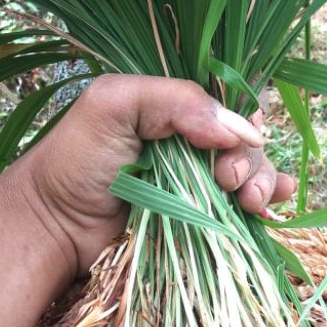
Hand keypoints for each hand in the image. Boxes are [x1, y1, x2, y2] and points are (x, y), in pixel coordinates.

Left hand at [17, 75, 295, 275]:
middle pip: (245, 144)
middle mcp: (191, 145)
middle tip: (227, 181)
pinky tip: (272, 209)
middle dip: (248, 161)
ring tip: (250, 202)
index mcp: (175, 111)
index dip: (240, 123)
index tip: (228, 148)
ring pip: (251, 175)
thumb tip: (238, 130)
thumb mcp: (114, 105)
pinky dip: (266, 207)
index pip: (227, 108)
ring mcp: (197, 185)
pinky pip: (243, 211)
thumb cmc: (75, 160)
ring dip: (262, 184)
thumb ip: (175, 101)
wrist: (54, 226)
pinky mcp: (199, 221)